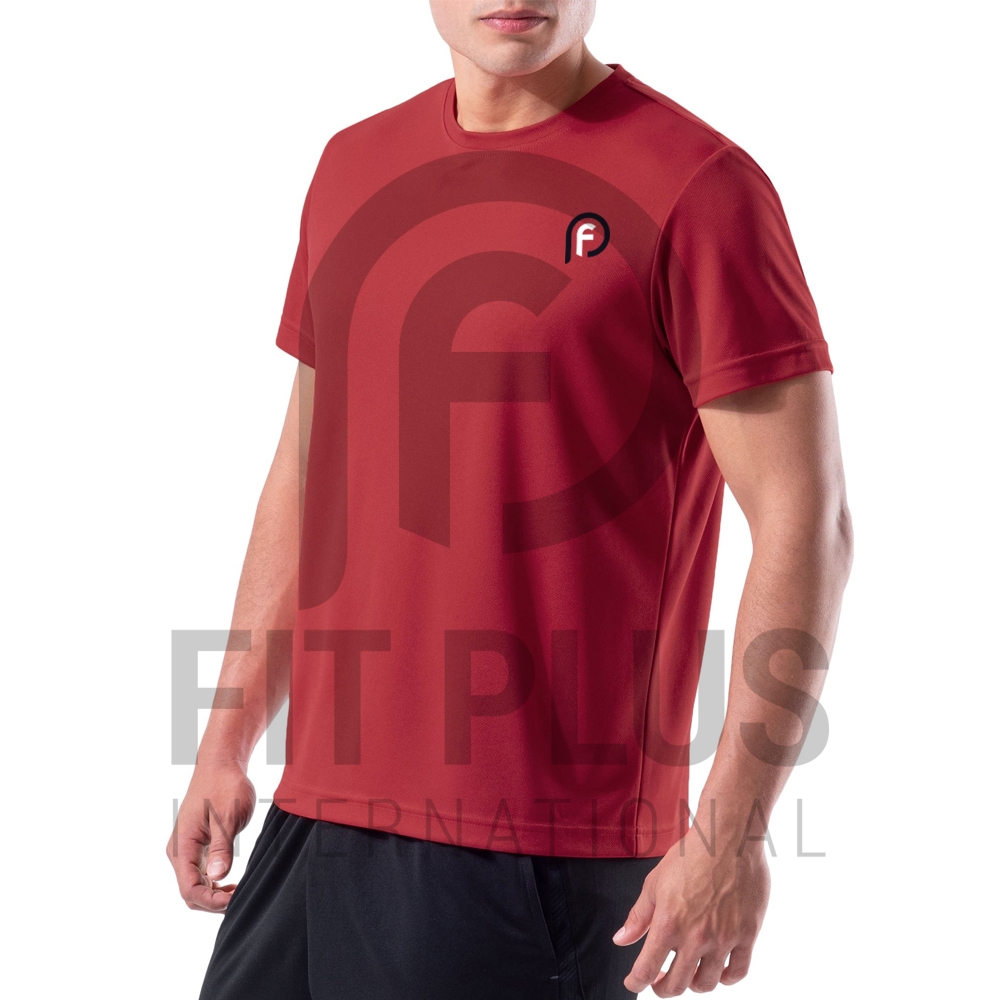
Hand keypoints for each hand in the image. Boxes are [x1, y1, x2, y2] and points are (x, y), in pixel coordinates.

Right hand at [165, 763, 255, 912]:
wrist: (222, 764)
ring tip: (238, 893)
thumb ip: (221, 847)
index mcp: (183, 846)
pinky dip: (214, 884)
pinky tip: (231, 883)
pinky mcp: (197, 845)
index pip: (189, 889)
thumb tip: (217, 876)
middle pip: (190, 893)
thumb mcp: (228, 816)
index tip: (235, 900)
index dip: (211, 902)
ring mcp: (187, 849)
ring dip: (213, 895)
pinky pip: (200, 874)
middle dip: (212, 903)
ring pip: (194, 885)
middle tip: (239, 899)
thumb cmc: (225, 786)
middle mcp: (180, 851)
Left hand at [612, 827, 769, 994]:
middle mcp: (695, 937)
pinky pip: (738, 972)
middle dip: (663, 988)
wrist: (728, 838)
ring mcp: (723, 938)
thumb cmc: (690, 855)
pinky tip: (718, 971)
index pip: (646, 970)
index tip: (633, 983)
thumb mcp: (655, 882)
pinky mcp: (747, 935)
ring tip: (689, 973)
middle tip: (660, 980)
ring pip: (706, 984)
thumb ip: (639, 916)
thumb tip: (621, 940)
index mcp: (668, 924)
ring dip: (693, 984)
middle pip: (677, 985)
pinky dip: (726, 978)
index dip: (636, 982)